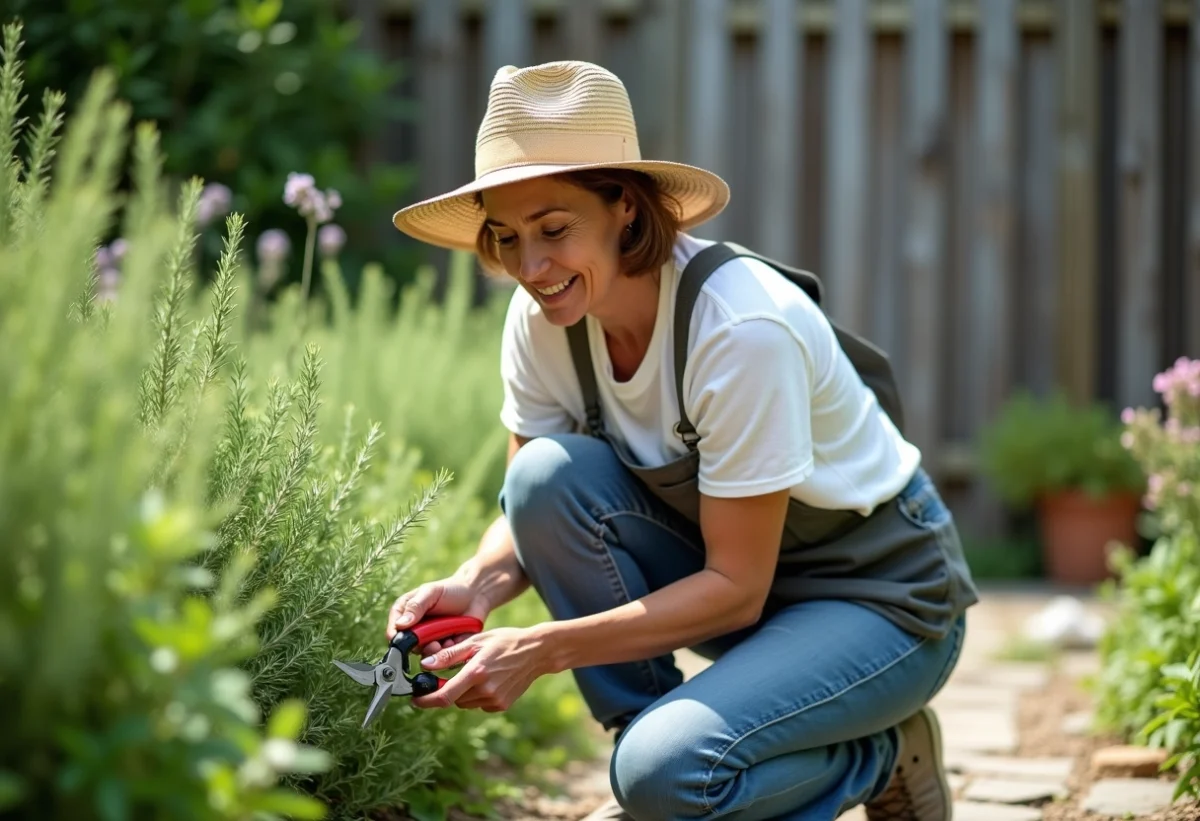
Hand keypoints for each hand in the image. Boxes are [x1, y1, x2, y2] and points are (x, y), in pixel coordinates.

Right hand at [386, 577, 491, 654]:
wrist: (476, 595)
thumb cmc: (451, 590)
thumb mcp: (431, 592)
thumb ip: (415, 607)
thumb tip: (400, 625)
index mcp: (405, 613)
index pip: (393, 630)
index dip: (396, 638)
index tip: (402, 641)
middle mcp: (415, 629)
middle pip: (408, 646)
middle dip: (419, 646)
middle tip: (431, 642)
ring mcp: (429, 640)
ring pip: (424, 654)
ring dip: (433, 651)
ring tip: (442, 642)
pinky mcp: (444, 648)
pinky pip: (441, 657)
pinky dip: (447, 651)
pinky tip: (454, 639)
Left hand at [411, 626, 550, 712]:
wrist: (537, 652)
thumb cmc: (505, 642)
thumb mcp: (476, 641)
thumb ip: (449, 655)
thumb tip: (425, 665)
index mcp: (476, 673)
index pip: (444, 695)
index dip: (426, 701)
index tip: (415, 699)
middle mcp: (486, 690)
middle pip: (454, 699)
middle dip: (446, 690)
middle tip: (450, 675)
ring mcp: (495, 700)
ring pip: (466, 703)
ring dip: (462, 692)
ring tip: (474, 672)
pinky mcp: (502, 705)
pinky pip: (479, 704)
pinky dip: (476, 695)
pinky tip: (488, 679)